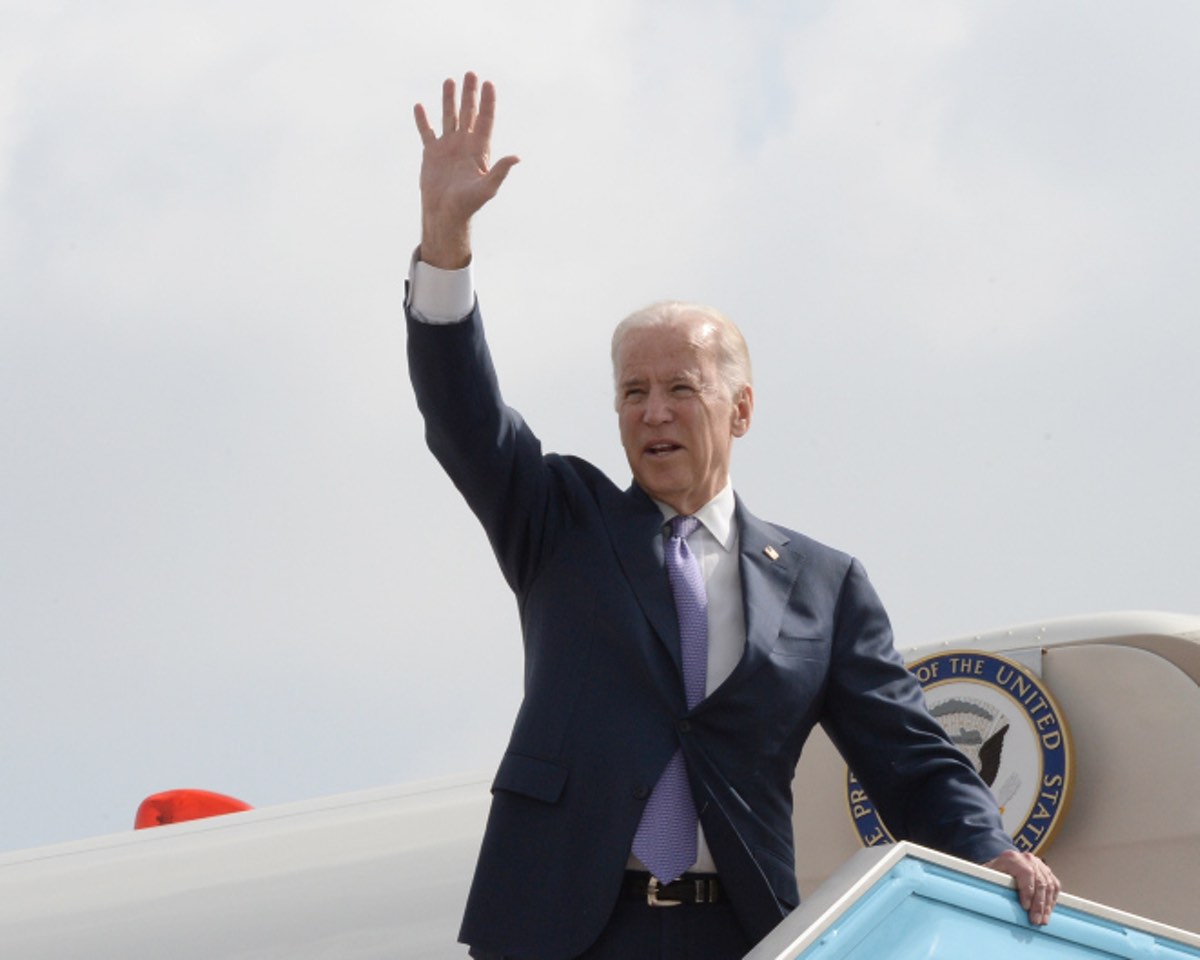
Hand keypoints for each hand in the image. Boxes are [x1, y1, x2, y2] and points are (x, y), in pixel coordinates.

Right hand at [413, 72, 519, 268]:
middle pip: (469, 114)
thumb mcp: (486, 188)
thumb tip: (517, 157)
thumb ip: (500, 171)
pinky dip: (422, 120)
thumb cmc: (468, 205)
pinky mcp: (431, 154)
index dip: (488, 102)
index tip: (488, 83)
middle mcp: (465, 145)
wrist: (445, 215)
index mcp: (479, 151)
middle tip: (471, 73)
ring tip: (450, 81)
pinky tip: (420, 106)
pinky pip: (427, 132)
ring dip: (449, 100)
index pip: (486, 120)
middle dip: (470, 94)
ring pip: (449, 117)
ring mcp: (448, 148)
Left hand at [984, 849, 1060, 924]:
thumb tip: (992, 898)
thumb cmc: (991, 874)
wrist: (998, 866)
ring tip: (1042, 920)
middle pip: (1039, 882)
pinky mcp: (1046, 871)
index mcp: (1011, 857)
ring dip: (1047, 905)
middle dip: (1038, 904)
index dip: (1028, 891)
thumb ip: (991, 883)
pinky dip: (1052, 900)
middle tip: (1035, 920)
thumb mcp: (986, 877)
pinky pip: (1054, 886)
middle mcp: (1027, 858)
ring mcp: (1038, 864)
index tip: (1026, 907)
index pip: (1026, 873)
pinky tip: (1047, 911)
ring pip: (1049, 885)